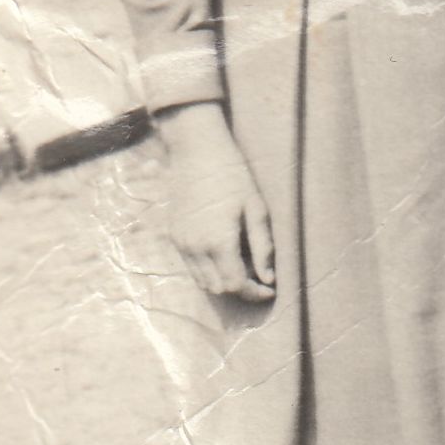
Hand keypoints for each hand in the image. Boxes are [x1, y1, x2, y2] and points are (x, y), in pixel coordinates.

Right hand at [156, 109, 274, 303]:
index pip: (236, 285)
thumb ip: (263, 247)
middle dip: (241, 288)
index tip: (270, 289)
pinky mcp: (174, 237)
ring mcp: (181, 244)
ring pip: (202, 282)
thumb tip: (269, 278)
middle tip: (260, 277)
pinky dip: (208, 271)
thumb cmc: (233, 176)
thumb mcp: (256, 209)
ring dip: (223, 281)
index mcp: (218, 242)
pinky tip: (225, 256)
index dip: (254, 292)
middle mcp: (195, 248)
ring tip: (244, 266)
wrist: (197, 152)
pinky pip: (190, 267)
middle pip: (218, 288)